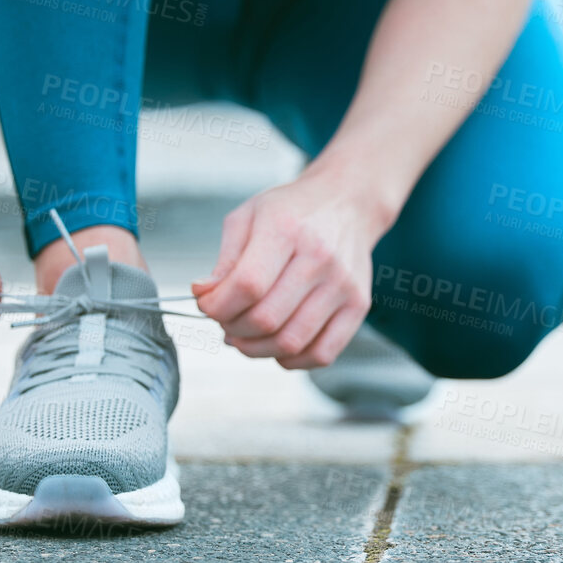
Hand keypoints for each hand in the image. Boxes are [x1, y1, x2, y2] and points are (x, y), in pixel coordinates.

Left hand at [192, 172, 387, 368]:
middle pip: (266, 319)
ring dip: (257, 349)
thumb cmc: (292, 210)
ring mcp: (343, 285)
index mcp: (286, 229)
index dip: (217, 306)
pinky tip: (277, 346)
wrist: (347, 202)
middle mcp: (320, 258)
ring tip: (245, 336)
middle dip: (233, 329)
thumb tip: (204, 295)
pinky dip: (293, 360)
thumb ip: (225, 259)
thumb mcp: (248, 217)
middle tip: (226, 321)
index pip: (246, 286)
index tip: (207, 305)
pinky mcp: (358, 305)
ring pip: (291, 342)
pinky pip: (323, 353)